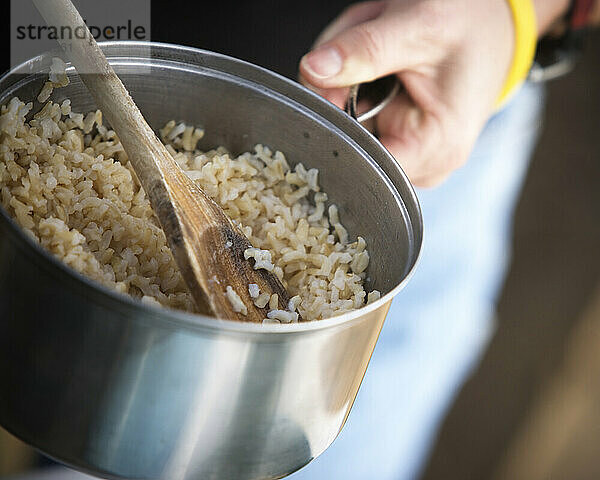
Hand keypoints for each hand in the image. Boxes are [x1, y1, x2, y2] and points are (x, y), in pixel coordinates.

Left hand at [299, 0, 525, 186]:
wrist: (490, 27)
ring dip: (347, 88)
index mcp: (436, 147)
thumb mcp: (418, 26)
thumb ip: (364, 50)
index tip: (331, 85)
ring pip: (345, 130)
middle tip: (362, 54)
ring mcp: (408, 156)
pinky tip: (378, 72)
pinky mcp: (397, 143)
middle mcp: (423, 164)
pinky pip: (353, 122)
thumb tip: (312, 71)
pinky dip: (353, 92)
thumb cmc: (470, 26)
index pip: (360, 161)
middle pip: (347, 143)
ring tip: (381, 58)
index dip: (333, 125)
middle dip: (341, 95)